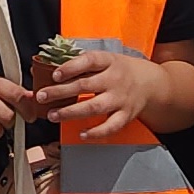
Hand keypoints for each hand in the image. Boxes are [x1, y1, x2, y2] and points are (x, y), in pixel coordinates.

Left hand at [37, 46, 153, 138]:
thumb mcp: (106, 60)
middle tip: (41, 96)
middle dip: (60, 92)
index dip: (70, 67)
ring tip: (53, 115)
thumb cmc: (121, 70)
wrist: (152, 83)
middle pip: (85, 85)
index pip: (89, 61)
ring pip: (94, 107)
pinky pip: (111, 126)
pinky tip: (82, 134)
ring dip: (71, 112)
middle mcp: (115, 79)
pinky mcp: (126, 115)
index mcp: (109, 61)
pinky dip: (96, 132)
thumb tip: (46, 69)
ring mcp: (121, 98)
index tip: (54, 74)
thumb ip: (82, 64)